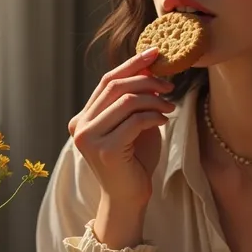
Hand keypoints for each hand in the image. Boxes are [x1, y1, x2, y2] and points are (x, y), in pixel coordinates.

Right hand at [69, 47, 174, 214]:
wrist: (129, 198)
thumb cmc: (134, 161)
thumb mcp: (133, 125)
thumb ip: (134, 101)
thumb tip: (150, 68)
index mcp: (83, 117)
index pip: (107, 81)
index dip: (132, 64)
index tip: (155, 54)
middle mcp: (80, 125)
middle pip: (116, 86)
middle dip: (147, 80)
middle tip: (169, 85)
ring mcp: (89, 138)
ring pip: (127, 101)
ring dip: (155, 100)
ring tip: (170, 106)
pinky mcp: (104, 150)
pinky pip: (135, 120)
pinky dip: (154, 116)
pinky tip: (164, 120)